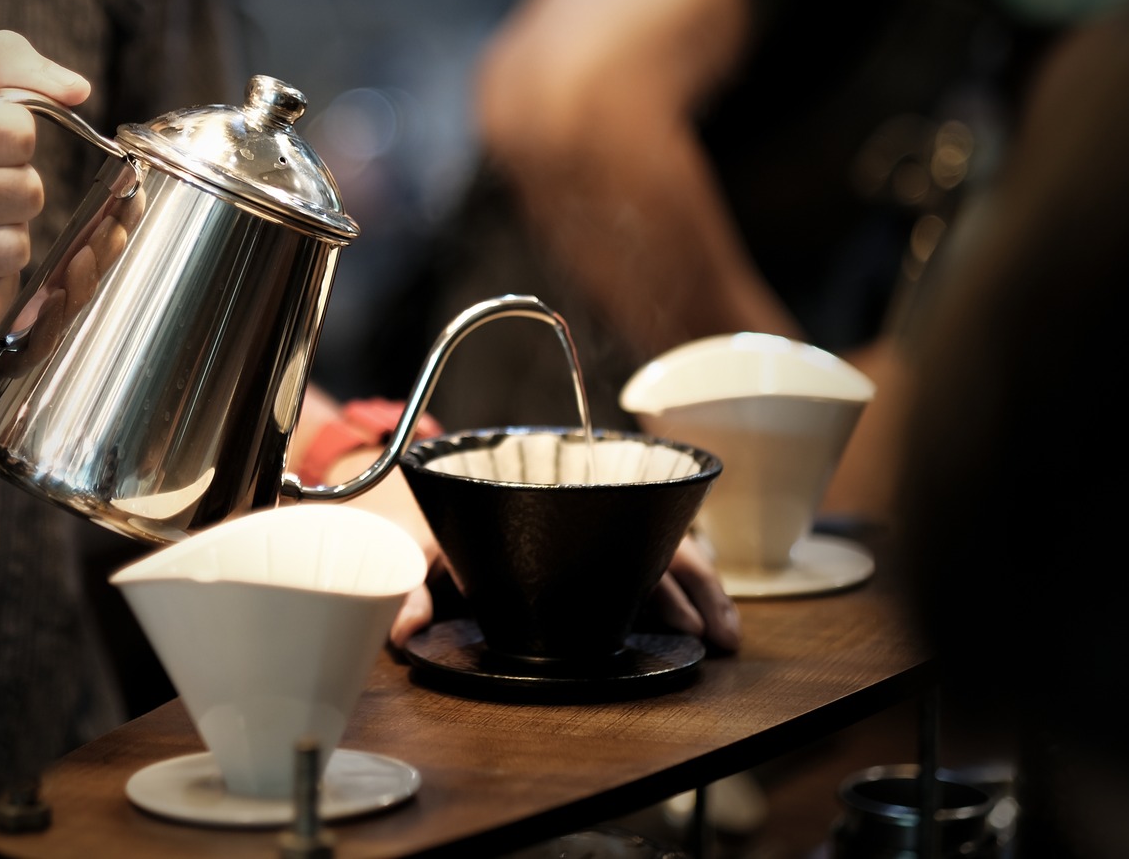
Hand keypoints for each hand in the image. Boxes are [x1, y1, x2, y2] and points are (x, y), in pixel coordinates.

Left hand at [389, 534, 741, 651]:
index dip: (661, 563)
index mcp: (543, 503)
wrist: (405, 494)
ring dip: (691, 594)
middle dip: (693, 589)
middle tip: (721, 635)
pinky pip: (638, 567)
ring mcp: (580, 535)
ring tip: (724, 635)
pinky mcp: (579, 557)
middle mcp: (573, 517)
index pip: (617, 525)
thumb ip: (409, 587)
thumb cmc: (416, 515)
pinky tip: (697, 623)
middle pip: (651, 544)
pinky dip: (671, 594)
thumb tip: (404, 629)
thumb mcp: (412, 543)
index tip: (689, 611)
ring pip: (654, 557)